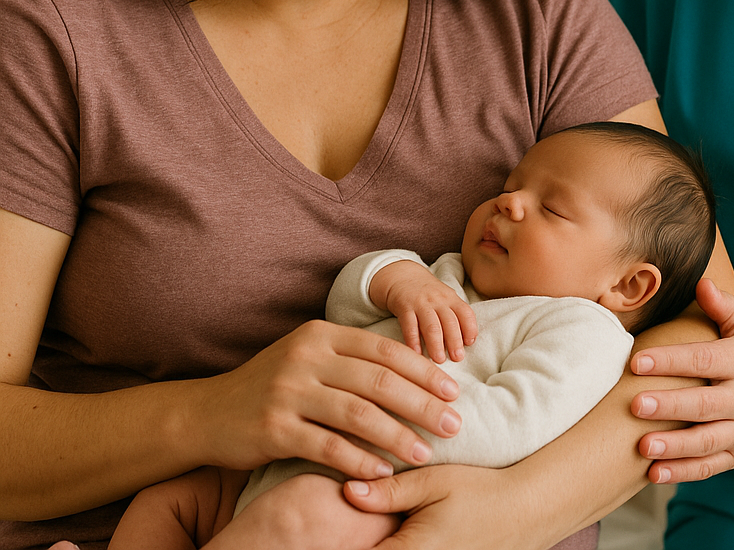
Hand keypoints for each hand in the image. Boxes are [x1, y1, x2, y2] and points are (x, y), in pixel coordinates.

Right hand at [193, 320, 462, 479]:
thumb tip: (414, 371)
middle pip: (378, 380)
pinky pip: (327, 446)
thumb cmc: (272, 385)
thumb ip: (351, 359)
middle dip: (421, 403)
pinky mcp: (273, 428)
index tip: (452, 389)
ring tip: (425, 453)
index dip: (422, 369)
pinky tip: (382, 472)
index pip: (384, 349)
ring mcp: (288, 392)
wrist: (207, 412)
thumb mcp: (309, 357)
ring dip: (397, 436)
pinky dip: (359, 460)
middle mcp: (306, 356)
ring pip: (357, 414)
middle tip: (453, 424)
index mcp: (322, 334)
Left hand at [342, 465, 562, 549]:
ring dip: (376, 545)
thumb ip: (389, 491)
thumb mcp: (433, 481)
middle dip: (352, 544)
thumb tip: (347, 490)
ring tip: (367, 531)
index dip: (334, 545)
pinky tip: (393, 535)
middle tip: (333, 531)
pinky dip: (395, 548)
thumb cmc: (480, 492)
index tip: (315, 536)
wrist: (526, 511)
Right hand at [371, 261, 477, 362]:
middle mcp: (438, 300)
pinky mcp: (404, 307)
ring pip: (431, 325)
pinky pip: (409, 325)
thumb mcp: (446, 299)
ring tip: (439, 359)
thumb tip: (467, 342)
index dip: (470, 328)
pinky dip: (413, 340)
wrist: (403, 276)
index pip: (465, 313)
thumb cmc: (429, 294)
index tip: (470, 343)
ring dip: (436, 344)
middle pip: (449, 321)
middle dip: (454, 341)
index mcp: (451, 299)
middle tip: (457, 358)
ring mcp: (421, 303)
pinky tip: (416, 353)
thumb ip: (456, 316)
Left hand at [630, 278, 733, 482]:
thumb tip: (701, 282)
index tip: (638, 360)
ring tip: (642, 446)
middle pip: (704, 405)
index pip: (704, 361)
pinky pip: (710, 467)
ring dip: (674, 447)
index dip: (671, 361)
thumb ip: (723, 305)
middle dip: (669, 406)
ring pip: (707, 442)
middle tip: (635, 405)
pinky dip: (683, 473)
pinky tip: (654, 473)